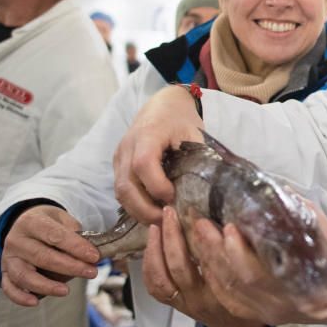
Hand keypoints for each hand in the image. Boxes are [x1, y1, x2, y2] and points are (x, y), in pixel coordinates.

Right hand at [0, 205, 99, 306]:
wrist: (24, 223)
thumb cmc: (48, 223)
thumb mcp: (62, 219)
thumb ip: (75, 234)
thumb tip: (90, 254)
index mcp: (32, 222)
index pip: (54, 235)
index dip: (75, 247)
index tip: (93, 256)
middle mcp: (16, 239)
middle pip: (42, 256)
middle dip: (69, 267)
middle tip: (91, 273)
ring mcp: (9, 257)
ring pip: (24, 275)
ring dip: (46, 285)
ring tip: (66, 291)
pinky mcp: (5, 272)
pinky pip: (9, 287)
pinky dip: (20, 297)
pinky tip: (35, 302)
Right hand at [113, 85, 205, 225]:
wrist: (162, 105)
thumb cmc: (181, 120)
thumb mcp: (195, 134)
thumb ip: (198, 159)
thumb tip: (209, 192)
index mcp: (148, 134)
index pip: (143, 164)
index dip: (157, 186)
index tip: (175, 198)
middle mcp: (127, 146)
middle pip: (126, 186)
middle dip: (146, 210)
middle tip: (167, 222)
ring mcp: (119, 157)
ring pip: (120, 192)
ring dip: (139, 211)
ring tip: (161, 221)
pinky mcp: (117, 165)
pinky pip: (121, 190)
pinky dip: (135, 205)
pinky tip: (153, 211)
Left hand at [142, 207, 268, 326]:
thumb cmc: (246, 299)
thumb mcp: (250, 279)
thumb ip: (241, 256)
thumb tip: (232, 223)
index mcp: (221, 294)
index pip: (209, 262)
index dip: (203, 236)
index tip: (198, 215)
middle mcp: (199, 301)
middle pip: (179, 267)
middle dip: (172, 237)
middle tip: (171, 213)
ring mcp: (183, 304)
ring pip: (160, 278)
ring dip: (154, 250)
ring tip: (155, 227)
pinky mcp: (174, 304)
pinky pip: (154, 287)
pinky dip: (149, 265)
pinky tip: (151, 246)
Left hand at [192, 201, 326, 326]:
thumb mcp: (326, 236)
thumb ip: (298, 215)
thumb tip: (272, 190)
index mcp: (297, 289)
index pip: (258, 275)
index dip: (238, 254)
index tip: (228, 227)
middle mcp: (278, 305)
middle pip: (237, 282)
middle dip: (215, 251)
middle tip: (201, 221)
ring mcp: (267, 312)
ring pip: (229, 291)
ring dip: (209, 261)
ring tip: (198, 232)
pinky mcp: (261, 313)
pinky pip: (230, 300)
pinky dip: (215, 278)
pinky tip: (204, 258)